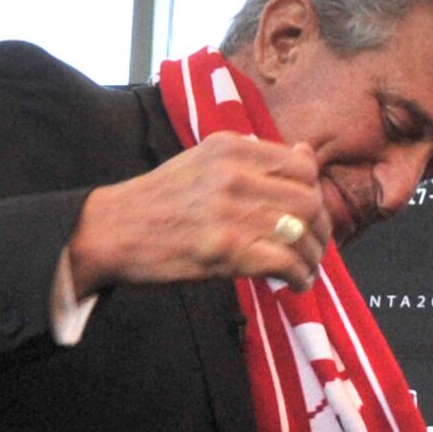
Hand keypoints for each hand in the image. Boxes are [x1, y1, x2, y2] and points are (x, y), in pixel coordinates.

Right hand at [68, 134, 327, 290]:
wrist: (112, 230)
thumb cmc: (157, 201)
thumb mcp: (204, 162)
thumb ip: (254, 160)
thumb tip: (305, 155)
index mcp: (232, 148)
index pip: (301, 165)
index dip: (314, 193)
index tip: (308, 215)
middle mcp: (235, 174)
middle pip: (309, 200)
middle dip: (320, 229)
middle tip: (313, 248)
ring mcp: (231, 212)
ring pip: (302, 232)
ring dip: (312, 257)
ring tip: (305, 269)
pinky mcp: (225, 249)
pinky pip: (285, 261)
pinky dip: (299, 276)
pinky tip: (294, 284)